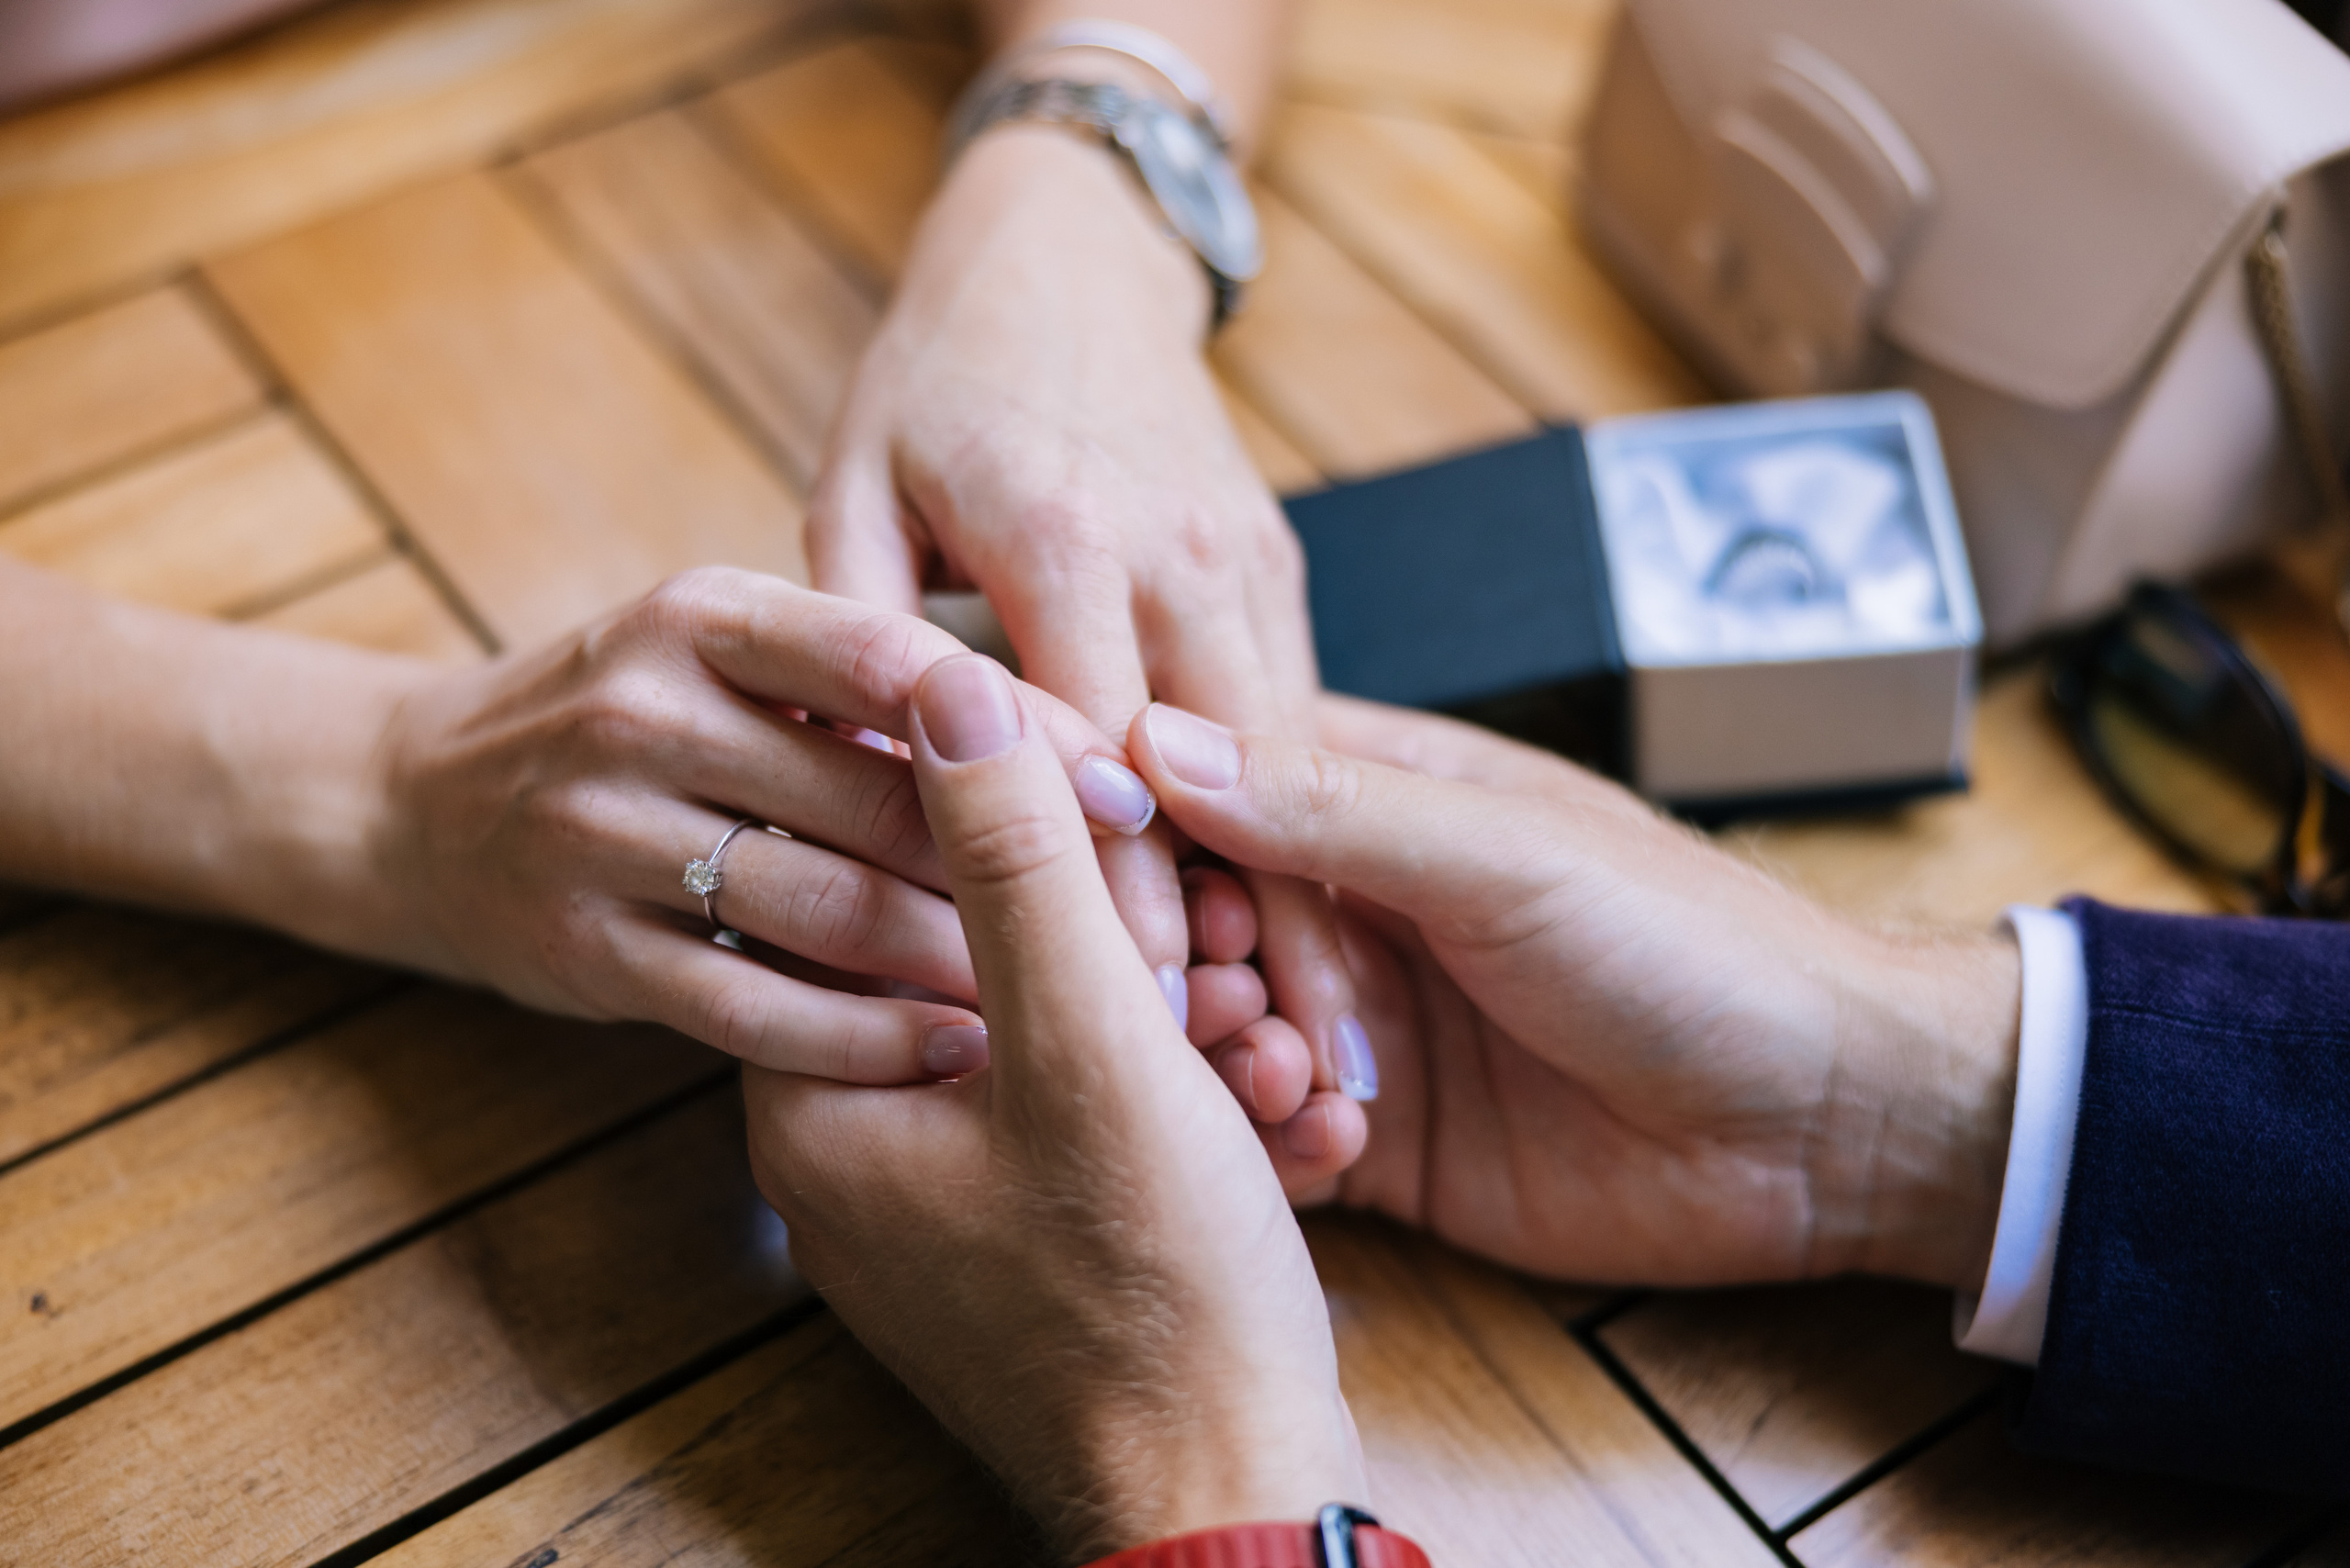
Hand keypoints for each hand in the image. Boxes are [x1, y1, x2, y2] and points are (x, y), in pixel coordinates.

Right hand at [369, 567, 1199, 1078]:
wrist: (416, 805)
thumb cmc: (633, 722)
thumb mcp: (725, 658)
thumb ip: (863, 684)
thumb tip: (1067, 734)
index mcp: (704, 617)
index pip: (897, 662)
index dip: (1031, 732)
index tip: (1137, 795)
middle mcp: (644, 711)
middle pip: (877, 794)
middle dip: (1025, 867)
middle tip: (1149, 923)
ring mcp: (602, 835)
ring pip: (826, 908)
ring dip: (963, 963)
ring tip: (1082, 1003)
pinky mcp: (585, 951)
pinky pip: (753, 1007)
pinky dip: (865, 1038)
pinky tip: (957, 1053)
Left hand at [746, 655, 1364, 1558]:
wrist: (1228, 1496)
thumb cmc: (1154, 1293)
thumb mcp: (1090, 1042)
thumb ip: (1014, 854)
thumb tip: (947, 678)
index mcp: (816, 1096)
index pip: (858, 879)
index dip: (992, 821)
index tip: (1110, 814)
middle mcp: (846, 1151)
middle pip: (960, 954)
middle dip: (1104, 931)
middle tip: (1206, 949)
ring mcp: (931, 1204)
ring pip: (1035, 1032)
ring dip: (1153, 1008)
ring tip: (1251, 1027)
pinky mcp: (1013, 1238)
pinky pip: (1073, 1112)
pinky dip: (1160, 1086)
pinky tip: (1253, 1089)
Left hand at [808, 126, 1364, 1098]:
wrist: (1071, 247)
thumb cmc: (941, 374)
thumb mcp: (858, 483)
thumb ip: (857, 632)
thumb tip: (848, 785)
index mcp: (1062, 538)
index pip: (1096, 757)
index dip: (1110, 903)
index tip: (1118, 1034)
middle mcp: (1179, 554)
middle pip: (1226, 785)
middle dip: (1236, 941)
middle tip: (1253, 1091)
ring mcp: (1251, 560)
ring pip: (1295, 771)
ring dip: (1299, 911)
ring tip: (1308, 1061)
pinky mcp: (1282, 571)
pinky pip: (1303, 727)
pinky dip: (1304, 839)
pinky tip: (1292, 946)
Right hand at [1130, 696, 2023, 1290]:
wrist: (1825, 1123)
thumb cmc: (1694, 949)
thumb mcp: (1506, 858)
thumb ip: (1333, 807)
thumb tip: (1162, 735)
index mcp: (1386, 800)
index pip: (1215, 781)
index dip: (1145, 818)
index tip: (1094, 861)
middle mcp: (1360, 907)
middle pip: (1202, 913)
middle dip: (1180, 954)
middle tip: (1202, 990)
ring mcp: (1369, 1025)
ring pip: (1224, 1031)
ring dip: (1223, 1054)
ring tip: (1273, 1074)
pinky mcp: (1388, 1142)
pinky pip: (1278, 1137)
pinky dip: (1275, 1142)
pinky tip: (1327, 1144)